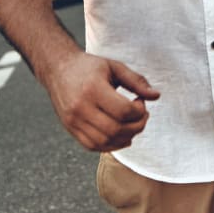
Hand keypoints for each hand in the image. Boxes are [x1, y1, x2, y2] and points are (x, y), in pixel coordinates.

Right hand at [41, 51, 160, 150]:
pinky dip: (110, 145)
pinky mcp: (70, 128)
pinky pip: (93, 146)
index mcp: (92, 89)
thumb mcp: (114, 67)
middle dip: (136, 126)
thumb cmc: (90, 66)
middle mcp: (80, 107)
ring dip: (125, 138)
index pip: (123, 111)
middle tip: (142, 116)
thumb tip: (156, 96)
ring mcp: (73, 120)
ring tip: (132, 124)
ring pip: (105, 141)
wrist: (57, 68)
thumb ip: (136, 81)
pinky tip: (120, 134)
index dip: (139, 110)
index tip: (140, 101)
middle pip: (115, 129)